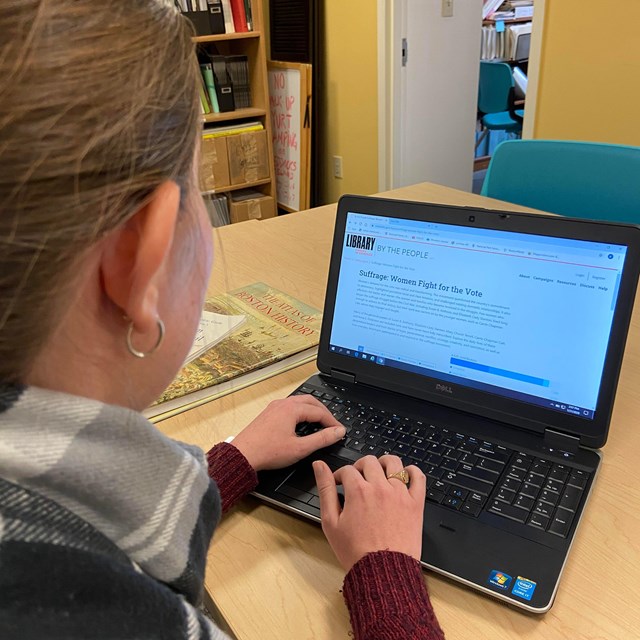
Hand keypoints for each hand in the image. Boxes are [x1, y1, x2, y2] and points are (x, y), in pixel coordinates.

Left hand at [231, 395, 345, 471]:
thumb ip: (322, 439)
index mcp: (292, 409)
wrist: (242, 455)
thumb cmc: (267, 452)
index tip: (340, 431)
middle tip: (332, 424)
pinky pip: (289, 406)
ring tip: (320, 422)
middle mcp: (283, 404)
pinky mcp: (269, 413)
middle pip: (310, 401)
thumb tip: (337, 432)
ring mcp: (274, 407)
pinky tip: (302, 423)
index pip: (320, 411)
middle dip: (324, 412)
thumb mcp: (300, 448)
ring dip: (312, 410)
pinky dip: (301, 412)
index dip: (332, 422)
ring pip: (299, 402)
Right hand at [313, 455, 425, 571]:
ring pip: (394, 462)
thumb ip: (324, 490)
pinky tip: (405, 474)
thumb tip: (318, 466)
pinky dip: (412, 471)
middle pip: (369, 461)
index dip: (340, 476)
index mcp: (358, 491)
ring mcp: (400, 494)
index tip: (339, 484)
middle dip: (359, 467)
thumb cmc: (356, 552)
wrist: (383, 573)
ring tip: (379, 473)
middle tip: (357, 479)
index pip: (347, 470)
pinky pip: (418, 477)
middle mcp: (380, 488)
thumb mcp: (330, 522)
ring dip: (384, 463)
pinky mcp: (415, 503)